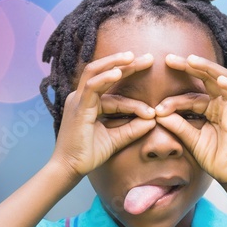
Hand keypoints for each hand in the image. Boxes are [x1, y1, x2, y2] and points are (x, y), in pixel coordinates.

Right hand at [51, 51, 156, 176]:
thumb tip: (153, 120)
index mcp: (89, 103)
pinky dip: (105, 78)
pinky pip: (91, 87)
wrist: (71, 168)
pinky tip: (119, 72)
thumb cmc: (89, 154)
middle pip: (105, 73)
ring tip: (134, 58)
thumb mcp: (116, 139)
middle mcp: (82, 97)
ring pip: (96, 72)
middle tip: (148, 58)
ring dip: (115, 63)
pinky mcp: (78, 106)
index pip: (115, 95)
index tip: (155, 110)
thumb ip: (133, 129)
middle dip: (126, 64)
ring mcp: (78, 100)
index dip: (136, 100)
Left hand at [154, 54, 226, 186]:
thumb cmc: (213, 157)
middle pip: (207, 77)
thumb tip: (156, 112)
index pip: (191, 96)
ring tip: (192, 60)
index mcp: (210, 108)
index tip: (156, 109)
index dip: (173, 100)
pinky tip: (221, 81)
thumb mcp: (190, 139)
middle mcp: (221, 104)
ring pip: (223, 79)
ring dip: (208, 68)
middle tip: (169, 58)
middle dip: (189, 66)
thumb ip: (177, 125)